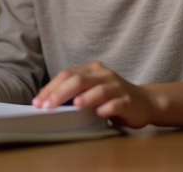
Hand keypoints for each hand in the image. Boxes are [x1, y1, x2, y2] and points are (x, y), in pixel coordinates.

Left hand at [33, 61, 157, 128]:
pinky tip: (100, 114)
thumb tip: (47, 104)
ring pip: (99, 89)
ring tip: (74, 105)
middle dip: (60, 93)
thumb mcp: (91, 92)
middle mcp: (104, 74)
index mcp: (91, 70)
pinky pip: (117, 103)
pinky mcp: (128, 101)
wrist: (145, 103)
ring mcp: (117, 87)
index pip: (66, 75)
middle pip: (79, 80)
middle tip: (47, 107)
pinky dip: (107, 108)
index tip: (37, 102)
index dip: (50, 88)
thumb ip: (74, 94)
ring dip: (86, 97)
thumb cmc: (111, 98)